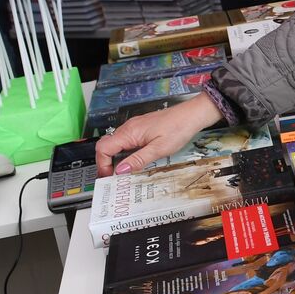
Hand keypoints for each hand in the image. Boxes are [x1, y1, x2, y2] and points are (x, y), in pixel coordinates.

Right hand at [95, 92, 222, 175]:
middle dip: (106, 163)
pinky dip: (125, 153)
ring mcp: (134, 127)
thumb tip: (120, 171)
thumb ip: (138, 160)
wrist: (192, 115)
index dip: (102, 164)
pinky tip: (134, 161)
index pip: (103, 148)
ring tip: (123, 173)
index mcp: (129, 132)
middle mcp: (128, 128)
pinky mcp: (141, 128)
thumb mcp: (159, 149)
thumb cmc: (178, 128)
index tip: (109, 177)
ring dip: (116, 159)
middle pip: (106, 146)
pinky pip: (126, 141)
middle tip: (113, 178)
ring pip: (116, 144)